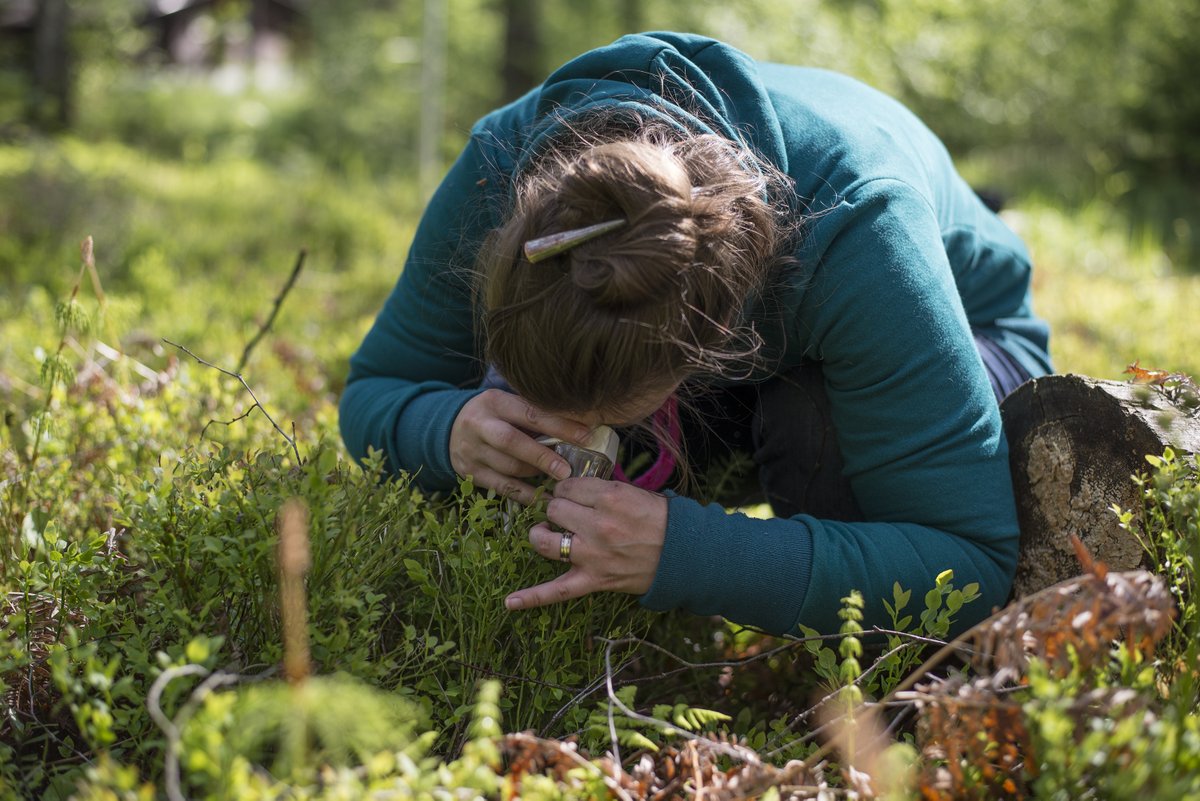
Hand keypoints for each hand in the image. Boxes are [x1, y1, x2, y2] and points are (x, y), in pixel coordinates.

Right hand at [449, 389, 592, 503]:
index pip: (529, 412)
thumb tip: (580, 426)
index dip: (558, 425)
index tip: (585, 436)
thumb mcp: (507, 404)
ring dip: (537, 475)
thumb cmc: (493, 416)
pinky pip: (503, 488)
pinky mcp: (471, 473)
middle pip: (512, 441)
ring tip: (561, 480)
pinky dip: (527, 495)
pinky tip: (546, 499)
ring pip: (509, 467)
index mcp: (494, 402)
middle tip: (567, 469)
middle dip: (542, 456)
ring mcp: (472, 451)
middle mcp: (479, 425)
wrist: (447, 429)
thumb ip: (534, 413)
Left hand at [505, 478, 667, 609]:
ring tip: (548, 534)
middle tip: (571, 514)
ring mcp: (592, 554)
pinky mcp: (593, 580)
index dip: (568, 490)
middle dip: (558, 509)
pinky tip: (509, 602)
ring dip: (542, 535)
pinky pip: (556, 591)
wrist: (686, 555)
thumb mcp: (635, 493)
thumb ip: (602, 489)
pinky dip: (531, 598)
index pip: (567, 485)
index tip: (575, 495)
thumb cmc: (662, 521)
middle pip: (553, 509)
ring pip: (543, 540)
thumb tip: (574, 487)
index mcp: (609, 497)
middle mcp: (596, 524)